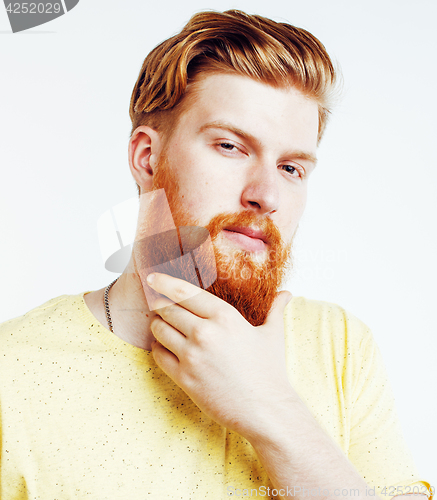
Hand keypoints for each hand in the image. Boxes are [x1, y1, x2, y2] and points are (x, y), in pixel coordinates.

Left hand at [147, 272, 293, 440]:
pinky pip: (158, 355)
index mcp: (225, 316)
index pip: (184, 292)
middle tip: (158, 304)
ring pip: (159, 330)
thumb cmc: (270, 370)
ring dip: (157, 325)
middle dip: (160, 305)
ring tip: (161, 325)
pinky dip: (158, 348)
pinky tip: (165, 347)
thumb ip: (276, 309)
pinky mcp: (184, 378)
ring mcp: (192, 356)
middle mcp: (205, 332)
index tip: (152, 277)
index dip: (164, 282)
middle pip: (167, 309)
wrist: (267, 410)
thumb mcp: (273, 334)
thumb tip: (287, 293)